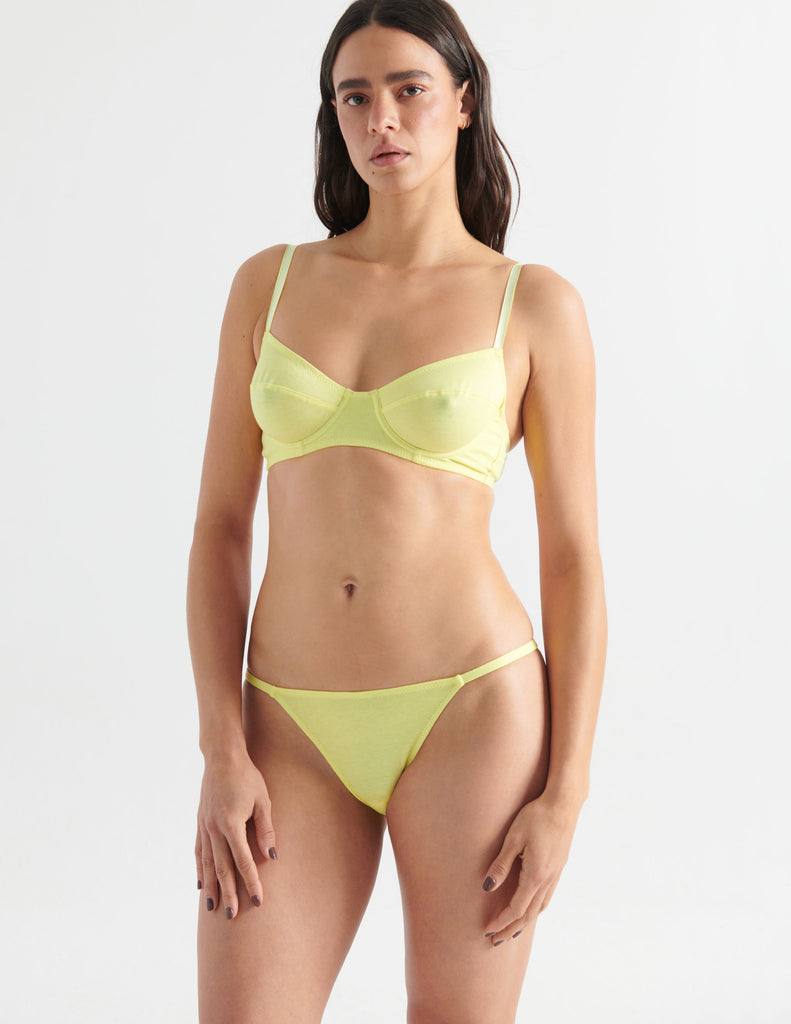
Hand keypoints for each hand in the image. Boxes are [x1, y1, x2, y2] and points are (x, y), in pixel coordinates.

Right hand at [195, 751, 277, 919]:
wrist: (221, 757)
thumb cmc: (247, 776)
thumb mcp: (263, 800)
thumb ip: (266, 829)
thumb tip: (272, 857)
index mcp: (231, 824)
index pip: (243, 861)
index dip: (251, 883)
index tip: (258, 901)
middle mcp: (214, 829)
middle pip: (222, 868)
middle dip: (228, 893)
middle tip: (233, 915)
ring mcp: (204, 826)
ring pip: (207, 864)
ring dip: (211, 887)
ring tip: (213, 907)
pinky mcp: (199, 822)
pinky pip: (198, 851)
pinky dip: (199, 870)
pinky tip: (200, 884)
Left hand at [481, 793, 579, 944]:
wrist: (564, 804)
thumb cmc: (536, 817)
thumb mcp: (513, 838)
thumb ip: (501, 864)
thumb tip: (487, 887)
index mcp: (536, 875)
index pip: (517, 908)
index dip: (501, 921)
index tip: (487, 930)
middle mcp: (548, 880)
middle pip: (529, 914)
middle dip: (511, 928)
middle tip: (495, 940)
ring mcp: (556, 875)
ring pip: (540, 908)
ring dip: (524, 921)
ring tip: (511, 929)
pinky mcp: (558, 868)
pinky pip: (546, 897)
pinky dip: (536, 909)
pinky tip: (530, 907)